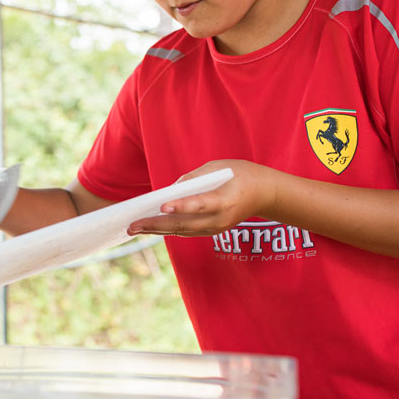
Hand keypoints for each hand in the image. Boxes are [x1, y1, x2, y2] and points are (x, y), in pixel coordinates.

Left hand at [127, 160, 279, 236]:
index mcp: (225, 200)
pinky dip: (168, 228)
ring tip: (134, 228)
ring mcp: (216, 228)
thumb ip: (193, 178)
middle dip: (156, 224)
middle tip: (132, 225)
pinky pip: (187, 231)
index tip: (163, 206)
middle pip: (184, 224)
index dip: (181, 206)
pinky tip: (149, 227)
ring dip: (157, 229)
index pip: (200, 204)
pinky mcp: (212, 231)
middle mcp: (220, 219)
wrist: (266, 193)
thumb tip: (170, 191)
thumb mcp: (218, 167)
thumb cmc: (241, 174)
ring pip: (182, 231)